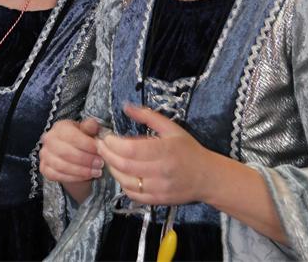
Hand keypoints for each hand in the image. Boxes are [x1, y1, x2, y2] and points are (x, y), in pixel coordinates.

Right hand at [40, 118, 103, 183]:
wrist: (72, 153)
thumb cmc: (81, 139)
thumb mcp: (87, 130)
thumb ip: (90, 127)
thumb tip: (93, 124)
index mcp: (60, 127)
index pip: (72, 136)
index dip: (87, 144)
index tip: (100, 150)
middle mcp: (49, 139)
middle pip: (66, 152)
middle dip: (85, 160)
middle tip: (100, 163)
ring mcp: (45, 155)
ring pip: (61, 166)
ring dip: (81, 171)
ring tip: (96, 171)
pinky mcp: (44, 168)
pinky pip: (57, 176)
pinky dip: (73, 178)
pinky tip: (86, 177)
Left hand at [96, 104, 213, 205]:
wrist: (206, 177)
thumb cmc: (188, 149)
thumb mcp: (171, 127)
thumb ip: (148, 115)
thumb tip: (126, 106)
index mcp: (164, 150)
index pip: (130, 149)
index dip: (113, 143)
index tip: (106, 136)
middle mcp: (160, 171)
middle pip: (124, 166)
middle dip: (107, 154)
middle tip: (100, 145)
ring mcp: (158, 189)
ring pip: (125, 182)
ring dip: (112, 169)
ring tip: (108, 157)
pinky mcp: (156, 201)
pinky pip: (132, 195)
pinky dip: (122, 184)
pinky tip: (121, 173)